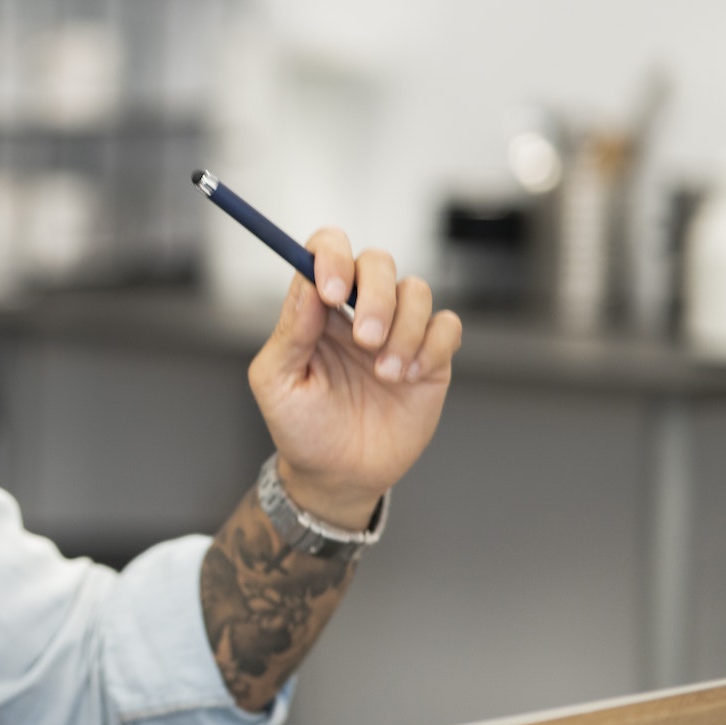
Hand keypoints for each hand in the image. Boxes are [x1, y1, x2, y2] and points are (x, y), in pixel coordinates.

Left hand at [248, 230, 462, 526]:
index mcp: (317, 309)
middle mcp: (358, 311)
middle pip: (378, 261)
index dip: (332, 257)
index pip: (327, 250)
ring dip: (404, 330)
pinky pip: (448, 325)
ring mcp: (398, 331)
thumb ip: (291, 329)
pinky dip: (432, 346)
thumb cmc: (300, 427)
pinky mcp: (431, 357)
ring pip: (417, 291)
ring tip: (384, 375)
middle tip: (365, 341)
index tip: (332, 293)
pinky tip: (408, 378)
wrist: (338, 475)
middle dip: (376, 296)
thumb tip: (307, 281)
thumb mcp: (277, 381)